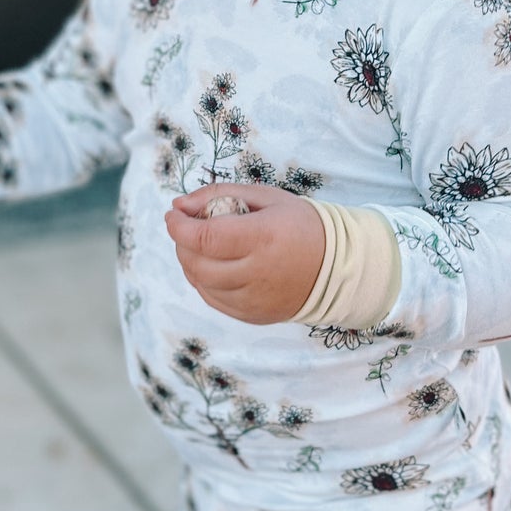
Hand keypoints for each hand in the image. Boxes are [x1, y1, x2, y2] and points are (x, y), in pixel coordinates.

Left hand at [163, 183, 324, 324]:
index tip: (173, 214)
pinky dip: (204, 282)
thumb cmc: (299, 224)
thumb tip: (177, 205)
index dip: (179, 226)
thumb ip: (218, 194)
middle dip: (181, 244)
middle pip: (197, 263)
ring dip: (190, 263)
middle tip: (187, 228)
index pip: (203, 237)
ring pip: (201, 284)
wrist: (336, 266)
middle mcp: (258, 273)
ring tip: (201, 246)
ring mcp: (255, 300)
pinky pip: (214, 300)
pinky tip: (214, 267)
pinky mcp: (254, 316)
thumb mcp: (265, 196)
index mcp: (263, 237)